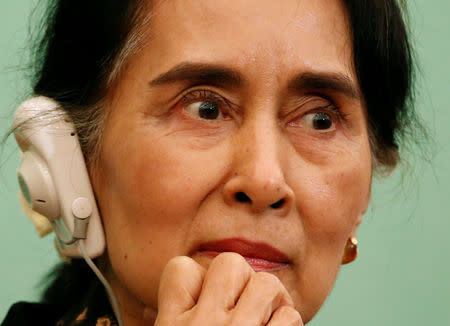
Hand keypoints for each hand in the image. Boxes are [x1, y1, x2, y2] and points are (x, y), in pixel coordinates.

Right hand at [154, 252, 302, 325]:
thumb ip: (165, 319)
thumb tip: (148, 305)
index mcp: (172, 325)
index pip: (181, 267)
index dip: (196, 277)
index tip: (204, 296)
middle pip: (229, 262)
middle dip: (241, 279)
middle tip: (244, 304)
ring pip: (265, 282)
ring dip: (272, 299)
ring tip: (266, 317)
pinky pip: (289, 315)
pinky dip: (287, 324)